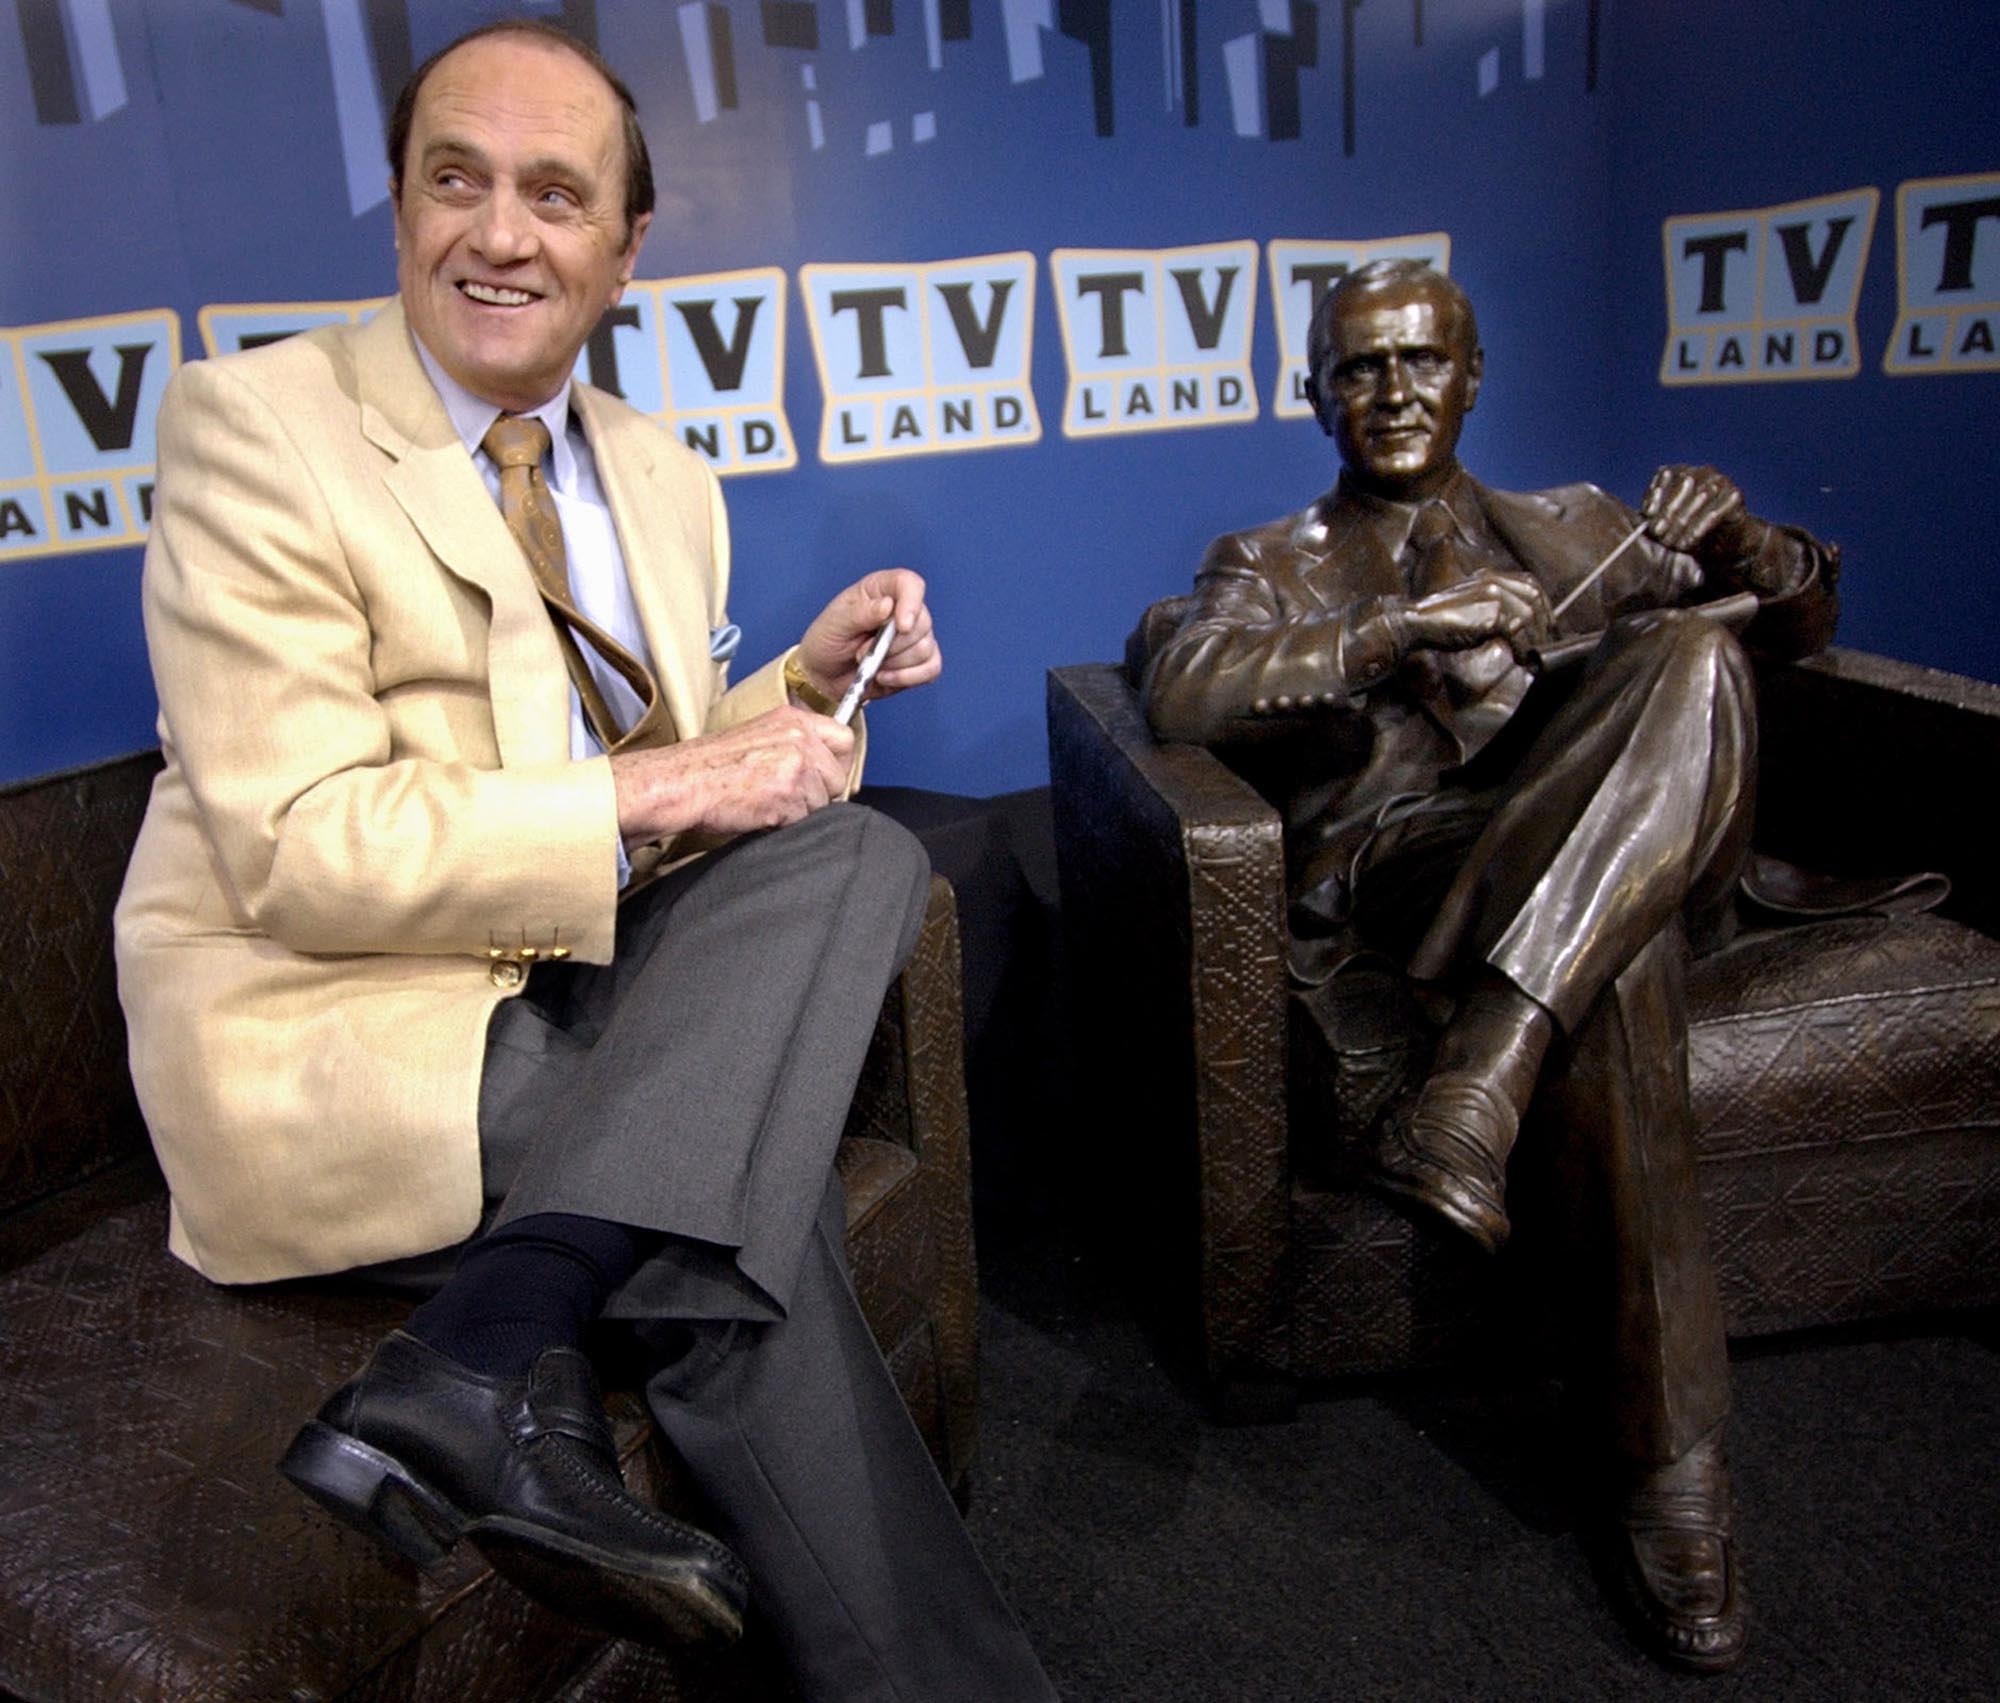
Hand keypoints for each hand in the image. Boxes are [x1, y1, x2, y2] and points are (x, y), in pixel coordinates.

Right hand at [610, 707, 854, 845]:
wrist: (683, 782)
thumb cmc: (711, 764)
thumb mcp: (759, 735)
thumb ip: (794, 744)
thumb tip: (822, 768)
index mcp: (794, 719)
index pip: (845, 738)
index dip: (837, 763)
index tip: (825, 776)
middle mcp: (800, 737)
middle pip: (838, 776)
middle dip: (819, 792)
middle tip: (786, 795)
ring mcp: (796, 765)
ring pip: (822, 802)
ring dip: (799, 809)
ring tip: (766, 801)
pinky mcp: (788, 794)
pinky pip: (804, 819)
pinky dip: (784, 822)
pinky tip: (760, 811)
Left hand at [793, 569, 940, 706]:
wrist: (824, 675)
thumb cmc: (827, 641)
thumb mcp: (835, 623)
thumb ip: (860, 613)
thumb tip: (888, 605)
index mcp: (881, 590)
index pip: (910, 584)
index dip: (911, 602)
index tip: (901, 626)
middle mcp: (902, 609)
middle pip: (922, 622)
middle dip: (891, 646)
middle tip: (862, 652)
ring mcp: (913, 636)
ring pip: (924, 648)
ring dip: (894, 664)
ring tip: (870, 665)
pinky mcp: (919, 662)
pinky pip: (932, 668)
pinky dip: (909, 677)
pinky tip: (886, 677)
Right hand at [1395, 569, 1550, 659]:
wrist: (1416, 623)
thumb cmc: (1440, 621)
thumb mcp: (1472, 607)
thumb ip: (1495, 609)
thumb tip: (1519, 627)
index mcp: (1491, 577)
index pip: (1531, 586)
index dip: (1544, 609)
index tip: (1547, 630)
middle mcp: (1494, 582)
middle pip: (1535, 599)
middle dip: (1544, 626)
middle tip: (1546, 648)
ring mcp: (1493, 596)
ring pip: (1529, 616)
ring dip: (1534, 639)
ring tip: (1530, 656)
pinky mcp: (1490, 614)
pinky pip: (1517, 632)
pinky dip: (1522, 648)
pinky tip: (1519, 659)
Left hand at [1642, 464, 1760, 556]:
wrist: (1720, 542)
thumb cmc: (1686, 530)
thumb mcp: (1665, 522)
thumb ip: (1655, 514)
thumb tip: (1646, 516)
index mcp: (1681, 471)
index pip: (1666, 475)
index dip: (1656, 493)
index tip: (1647, 514)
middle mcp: (1702, 471)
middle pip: (1685, 483)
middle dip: (1669, 510)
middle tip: (1658, 533)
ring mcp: (1721, 481)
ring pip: (1702, 495)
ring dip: (1684, 521)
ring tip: (1673, 543)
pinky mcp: (1735, 496)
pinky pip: (1716, 510)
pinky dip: (1700, 527)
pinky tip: (1689, 542)